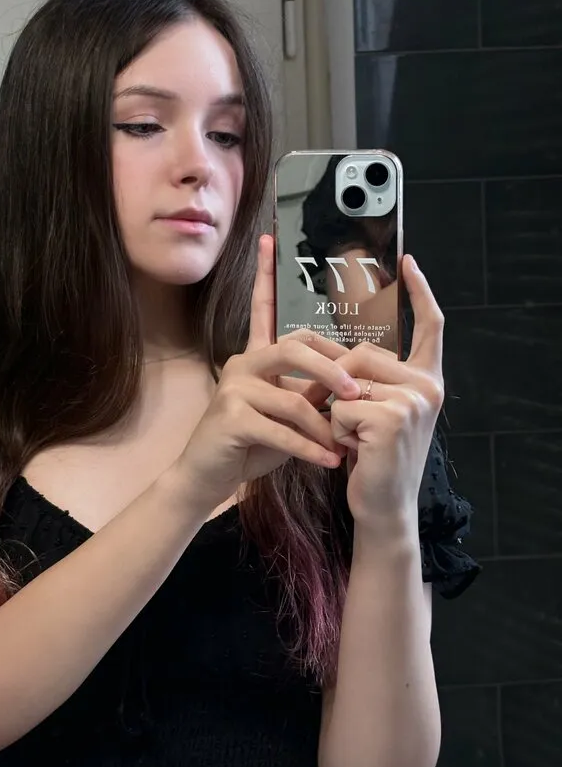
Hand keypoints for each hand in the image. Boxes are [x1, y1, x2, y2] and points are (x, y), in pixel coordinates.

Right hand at [168, 234, 362, 513]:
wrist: (208, 475)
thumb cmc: (250, 443)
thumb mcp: (286, 413)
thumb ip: (310, 392)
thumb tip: (353, 384)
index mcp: (255, 356)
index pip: (262, 307)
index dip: (264, 274)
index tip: (267, 238)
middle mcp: (243, 363)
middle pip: (295, 347)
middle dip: (333, 370)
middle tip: (359, 394)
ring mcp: (234, 389)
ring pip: (294, 397)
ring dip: (325, 426)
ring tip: (343, 446)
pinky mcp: (231, 417)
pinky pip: (283, 429)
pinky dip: (311, 449)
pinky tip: (328, 462)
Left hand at [328, 255, 444, 531]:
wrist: (382, 505)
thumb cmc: (373, 457)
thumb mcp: (378, 410)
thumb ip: (372, 378)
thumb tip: (340, 350)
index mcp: (426, 379)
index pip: (429, 326)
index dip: (419, 292)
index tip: (407, 261)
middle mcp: (428, 386)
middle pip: (363, 353)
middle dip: (338, 382)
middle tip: (346, 420)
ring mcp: (413, 400)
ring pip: (347, 380)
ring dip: (337, 411)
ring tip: (355, 438)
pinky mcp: (392, 417)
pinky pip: (341, 406)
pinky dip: (336, 429)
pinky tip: (354, 450)